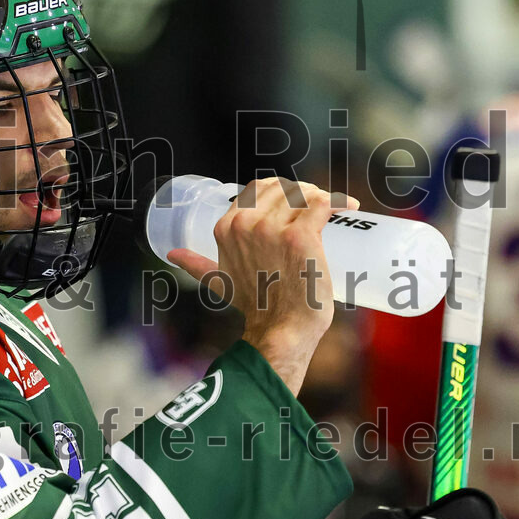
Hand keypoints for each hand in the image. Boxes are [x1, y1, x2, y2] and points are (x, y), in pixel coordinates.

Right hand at [167, 177, 356, 392]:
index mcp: (226, 226)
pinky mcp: (300, 236)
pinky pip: (321, 204)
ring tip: (337, 207)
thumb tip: (172, 254)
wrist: (279, 330)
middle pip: (283, 187)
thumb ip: (195, 265)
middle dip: (304, 191)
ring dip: (322, 195)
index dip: (282, 190)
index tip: (299, 202)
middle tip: (321, 206)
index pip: (258, 188)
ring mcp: (273, 228)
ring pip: (303, 193)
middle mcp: (246, 223)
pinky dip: (336, 201)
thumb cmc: (254, 306)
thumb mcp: (219, 280)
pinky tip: (346, 206)